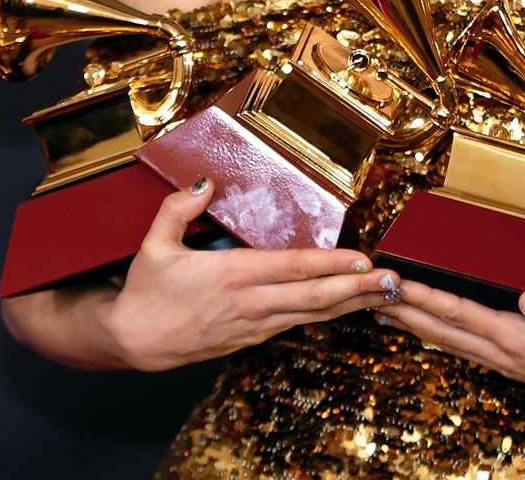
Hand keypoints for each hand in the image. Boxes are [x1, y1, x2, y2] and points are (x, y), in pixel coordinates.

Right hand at [103, 179, 399, 370]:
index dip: (331, 265)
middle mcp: (251, 303)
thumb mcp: (153, 245)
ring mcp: (254, 325)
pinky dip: (326, 314)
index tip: (363, 259)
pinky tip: (347, 306)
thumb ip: (178, 209)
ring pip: (312, 314)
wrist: (130, 343)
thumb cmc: (145, 292)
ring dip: (350, 303)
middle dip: (358, 289)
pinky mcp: (251, 338)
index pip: (293, 269)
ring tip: (385, 293)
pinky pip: (297, 324)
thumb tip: (204, 183)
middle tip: (394, 281)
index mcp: (233, 276)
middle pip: (314, 297)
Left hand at [376, 280, 524, 411]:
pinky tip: (433, 330)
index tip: (396, 282)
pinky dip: (441, 334)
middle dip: (406, 310)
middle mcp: (505, 350)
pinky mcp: (516, 361)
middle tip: (371, 293)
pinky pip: (466, 346)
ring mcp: (508, 359)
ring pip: (450, 339)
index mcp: (517, 338)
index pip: (460, 313)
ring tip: (389, 309)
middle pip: (444, 329)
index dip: (426, 297)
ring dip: (417, 323)